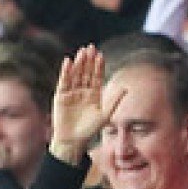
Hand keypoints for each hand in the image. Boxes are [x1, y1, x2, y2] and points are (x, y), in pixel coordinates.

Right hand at [50, 46, 123, 161]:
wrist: (73, 140)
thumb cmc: (89, 129)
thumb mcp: (105, 114)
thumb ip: (114, 100)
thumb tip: (126, 88)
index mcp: (94, 94)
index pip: (97, 76)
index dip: (98, 66)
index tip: (100, 55)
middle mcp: (83, 90)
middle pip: (86, 72)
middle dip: (88, 60)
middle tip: (91, 47)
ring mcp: (71, 92)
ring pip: (76, 74)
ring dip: (78, 63)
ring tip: (81, 52)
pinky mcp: (60, 96)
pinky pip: (64, 81)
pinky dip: (66, 71)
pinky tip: (68, 62)